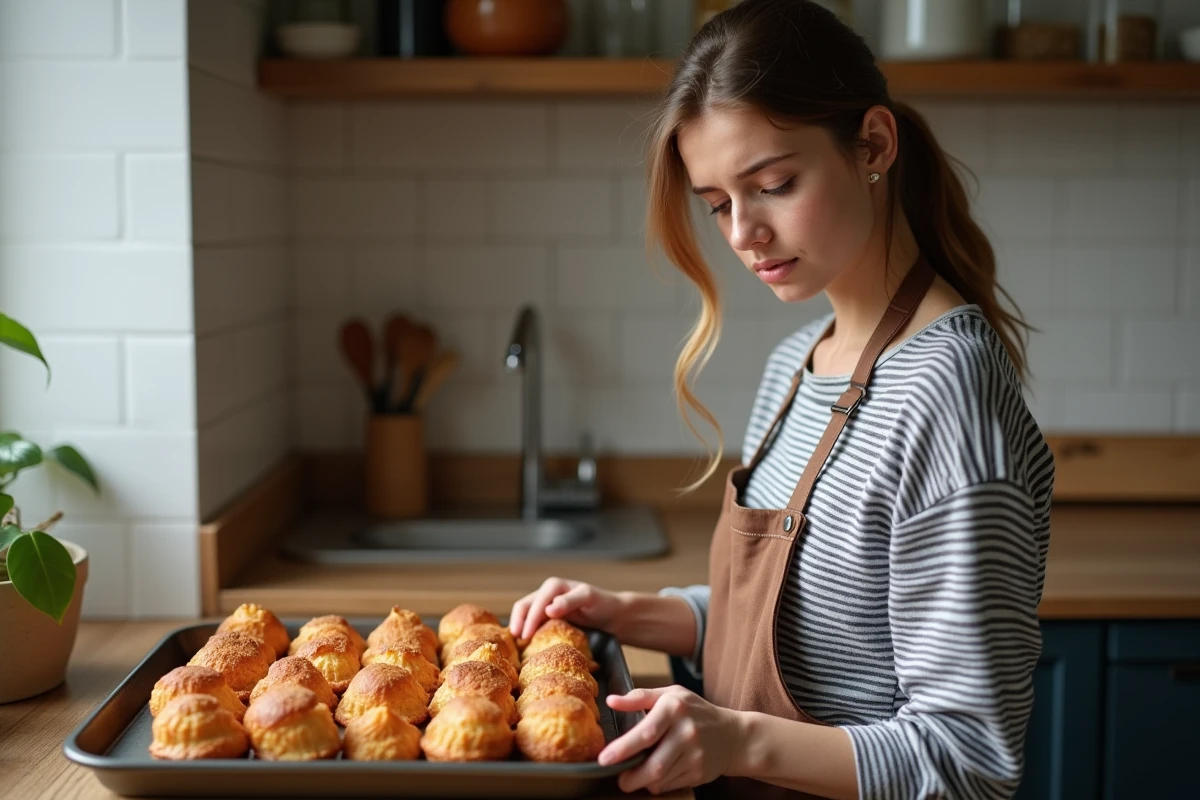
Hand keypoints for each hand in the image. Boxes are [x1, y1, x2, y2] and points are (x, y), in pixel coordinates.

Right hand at [509, 577, 625, 641]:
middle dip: (518, 623)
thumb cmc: (603, 603)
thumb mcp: (589, 598)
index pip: (535, 602)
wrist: (613, 614)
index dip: (529, 619)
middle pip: (524, 607)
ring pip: (525, 615)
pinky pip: (532, 623)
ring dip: (519, 628)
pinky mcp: (548, 618)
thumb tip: (548, 609)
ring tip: (515, 646)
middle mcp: (547, 594)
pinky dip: (526, 632)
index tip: (525, 636)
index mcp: (554, 586)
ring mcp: (546, 606)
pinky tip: (523, 646)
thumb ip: (570, 601)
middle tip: (515, 644)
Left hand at [598, 686, 743, 794]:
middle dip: (631, 777)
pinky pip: (670, 785)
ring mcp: (695, 755)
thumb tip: (611, 701)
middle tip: (619, 779)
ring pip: (660, 779)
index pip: (646, 732)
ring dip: (643, 781)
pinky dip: (658, 783)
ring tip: (637, 775)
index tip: (605, 758)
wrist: (733, 735)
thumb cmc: (695, 711)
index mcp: (675, 708)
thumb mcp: (670, 695)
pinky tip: (658, 774)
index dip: (623, 748)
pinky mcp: (700, 773)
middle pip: (653, 764)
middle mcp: (687, 732)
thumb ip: (639, 697)